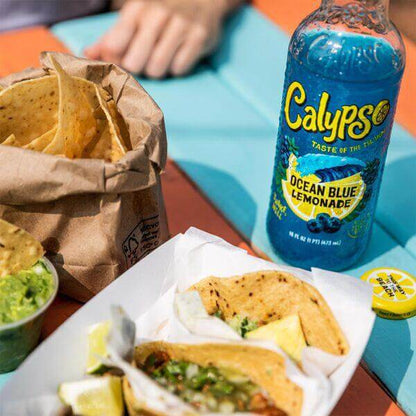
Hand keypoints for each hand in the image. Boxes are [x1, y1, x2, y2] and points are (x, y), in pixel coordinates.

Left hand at [84, 0, 228, 77]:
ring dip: (157, 70)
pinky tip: (178, 56)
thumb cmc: (161, 13)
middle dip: (138, 68)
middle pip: (135, 63)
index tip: (122, 59)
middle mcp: (158, 15)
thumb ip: (111, 37)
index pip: (116, 44)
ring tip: (161, 58)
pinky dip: (177, 68)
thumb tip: (88, 54)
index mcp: (136, 9)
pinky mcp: (199, 38)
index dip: (116, 59)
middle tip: (144, 60)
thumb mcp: (134, 18)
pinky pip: (180, 69)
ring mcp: (181, 26)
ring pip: (157, 69)